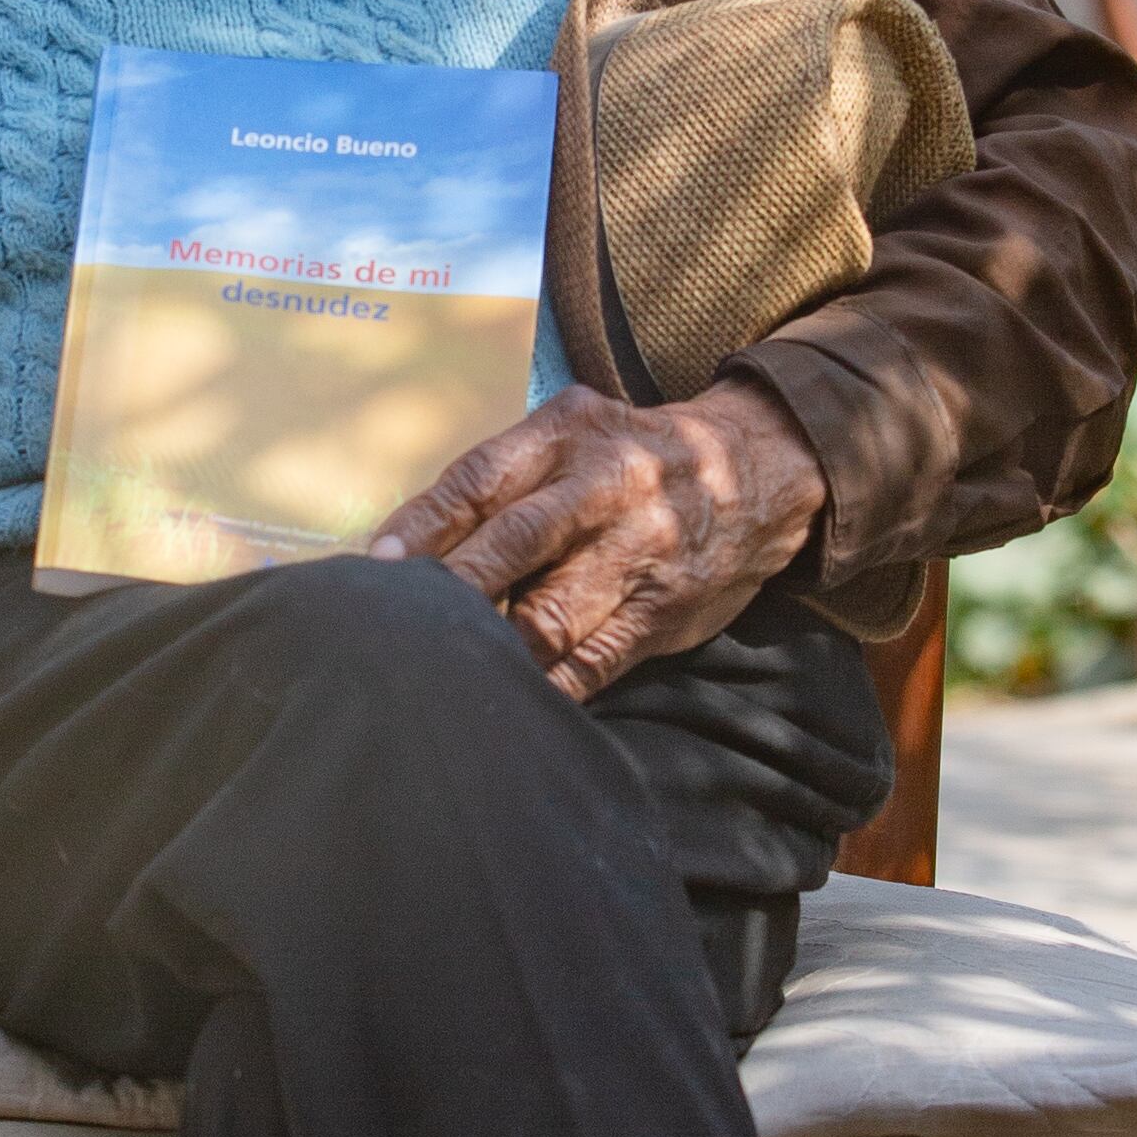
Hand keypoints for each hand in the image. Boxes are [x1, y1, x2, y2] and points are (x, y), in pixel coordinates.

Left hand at [372, 380, 823, 701]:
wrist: (757, 470)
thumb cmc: (631, 458)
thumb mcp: (574, 435)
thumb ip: (504, 480)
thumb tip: (410, 549)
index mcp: (568, 434)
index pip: (481, 479)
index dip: (424, 523)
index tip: (379, 564)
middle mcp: (605, 486)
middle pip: (514, 543)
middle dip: (453, 590)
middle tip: (396, 626)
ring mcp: (638, 550)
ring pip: (551, 614)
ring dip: (494, 648)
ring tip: (440, 670)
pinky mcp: (662, 609)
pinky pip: (593, 660)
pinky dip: (547, 687)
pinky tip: (507, 701)